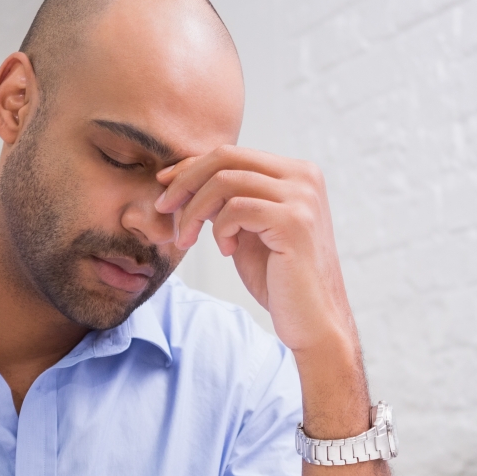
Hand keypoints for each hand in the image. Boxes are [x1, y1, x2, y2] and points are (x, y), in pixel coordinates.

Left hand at [155, 148, 358, 364]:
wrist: (313, 320)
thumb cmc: (280, 279)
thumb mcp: (247, 230)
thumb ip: (227, 201)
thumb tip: (184, 176)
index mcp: (296, 173)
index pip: (232, 154)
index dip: (192, 166)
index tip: (164, 186)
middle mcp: (303, 177)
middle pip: (227, 158)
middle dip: (186, 181)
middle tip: (164, 208)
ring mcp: (302, 197)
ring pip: (225, 181)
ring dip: (195, 211)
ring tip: (188, 239)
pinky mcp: (294, 221)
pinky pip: (236, 208)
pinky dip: (220, 229)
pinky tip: (227, 251)